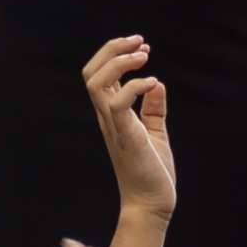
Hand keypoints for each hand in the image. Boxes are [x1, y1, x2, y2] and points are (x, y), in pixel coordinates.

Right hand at [82, 36, 177, 219]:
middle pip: (90, 72)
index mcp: (111, 114)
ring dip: (119, 62)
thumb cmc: (152, 171)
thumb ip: (153, 108)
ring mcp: (114, 126)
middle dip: (112, 48)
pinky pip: (118, 103)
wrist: (152, 204)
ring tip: (144, 56)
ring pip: (96, 82)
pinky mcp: (126, 137)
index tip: (142, 47)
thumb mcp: (155, 132)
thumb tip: (156, 83)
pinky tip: (153, 83)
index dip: (114, 53)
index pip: (98, 74)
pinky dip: (135, 86)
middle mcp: (107, 117)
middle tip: (141, 42)